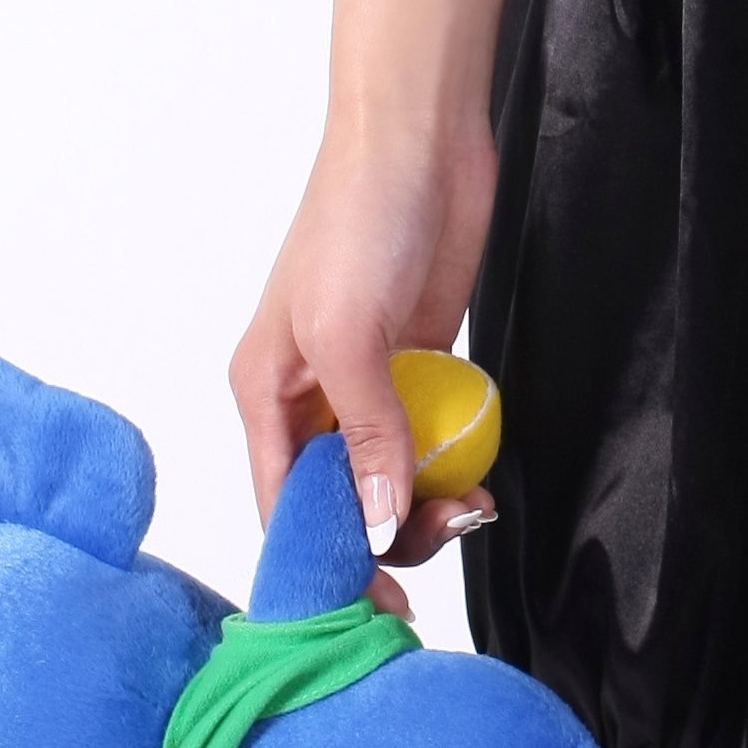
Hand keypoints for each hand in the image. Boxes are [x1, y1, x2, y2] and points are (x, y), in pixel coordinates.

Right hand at [229, 116, 503, 602]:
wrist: (422, 136)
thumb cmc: (359, 218)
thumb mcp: (347, 331)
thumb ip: (363, 432)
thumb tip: (379, 521)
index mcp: (267, 394)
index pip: (284, 507)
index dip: (324, 564)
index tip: (370, 612)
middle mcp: (312, 398)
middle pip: (341, 501)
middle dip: (387, 535)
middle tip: (447, 534)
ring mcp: (372, 382)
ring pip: (391, 476)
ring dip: (428, 505)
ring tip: (472, 507)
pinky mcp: (424, 363)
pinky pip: (434, 437)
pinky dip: (454, 464)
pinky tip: (480, 474)